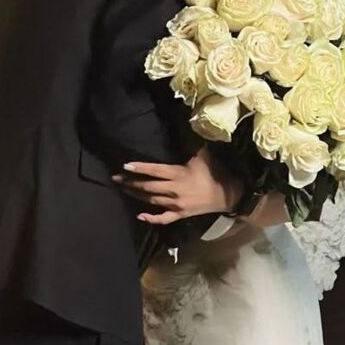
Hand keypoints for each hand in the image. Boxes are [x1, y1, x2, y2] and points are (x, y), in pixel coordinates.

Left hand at [112, 146, 244, 225]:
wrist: (227, 194)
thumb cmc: (214, 172)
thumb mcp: (202, 155)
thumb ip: (190, 143)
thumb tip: (182, 126)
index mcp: (179, 174)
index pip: (155, 170)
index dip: (139, 168)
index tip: (125, 165)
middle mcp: (174, 190)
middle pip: (148, 186)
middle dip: (131, 182)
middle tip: (116, 178)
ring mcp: (176, 204)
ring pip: (151, 200)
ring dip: (136, 195)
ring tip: (124, 189)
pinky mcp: (180, 214)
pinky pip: (163, 218)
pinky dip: (151, 218)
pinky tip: (140, 215)